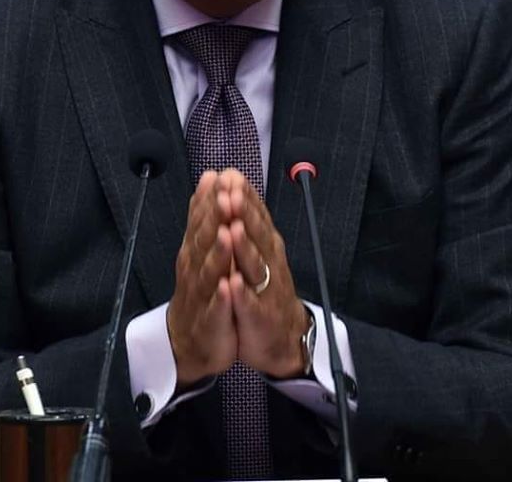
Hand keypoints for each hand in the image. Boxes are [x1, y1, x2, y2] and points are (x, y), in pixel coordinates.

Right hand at [167, 171, 237, 387]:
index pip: (201, 220)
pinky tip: (226, 286)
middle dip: (213, 218)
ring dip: (217, 252)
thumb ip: (205, 213)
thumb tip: (209, 177)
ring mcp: (201, 296)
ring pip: (209, 271)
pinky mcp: (210, 322)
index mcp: (196, 249)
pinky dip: (221, 297)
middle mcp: (195, 268)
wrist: (192, 340)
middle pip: (204, 240)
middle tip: (223, 196)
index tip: (219, 178)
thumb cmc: (201, 289)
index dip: (209, 199)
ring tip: (225, 233)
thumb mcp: (202, 248)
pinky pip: (216, 309)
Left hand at [217, 170, 309, 379]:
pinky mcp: (260, 316)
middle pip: (256, 234)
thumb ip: (244, 214)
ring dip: (244, 247)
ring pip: (254, 265)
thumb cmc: (264, 285)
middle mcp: (268, 261)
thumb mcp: (255, 247)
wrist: (280, 334)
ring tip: (232, 230)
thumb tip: (232, 178)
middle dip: (244, 214)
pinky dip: (242, 294)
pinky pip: (251, 304)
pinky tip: (233, 283)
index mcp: (264, 243)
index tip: (231, 177)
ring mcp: (265, 288)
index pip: (254, 215)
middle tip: (231, 194)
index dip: (243, 196)